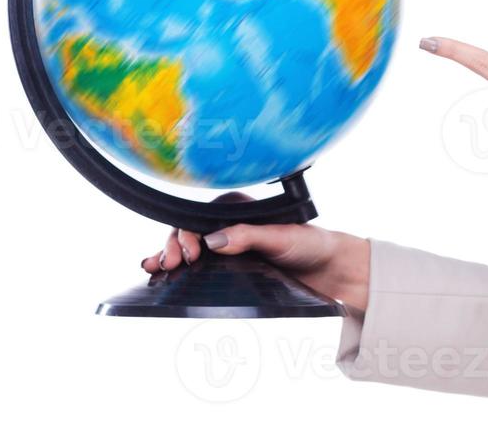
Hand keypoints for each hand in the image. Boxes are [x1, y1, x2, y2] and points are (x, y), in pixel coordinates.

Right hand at [140, 191, 369, 310]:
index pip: (200, 217)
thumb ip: (250, 236)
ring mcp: (227, 249)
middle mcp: (229, 227)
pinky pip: (198, 270)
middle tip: (170, 264)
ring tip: (157, 268)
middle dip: (174, 246)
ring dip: (169, 257)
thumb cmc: (311, 245)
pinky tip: (158, 276)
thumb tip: (214, 239)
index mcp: (239, 210)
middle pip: (188, 233)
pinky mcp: (229, 271)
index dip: (188, 233)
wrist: (330, 271)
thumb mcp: (282, 237)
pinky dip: (177, 271)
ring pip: (188, 250)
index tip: (191, 254)